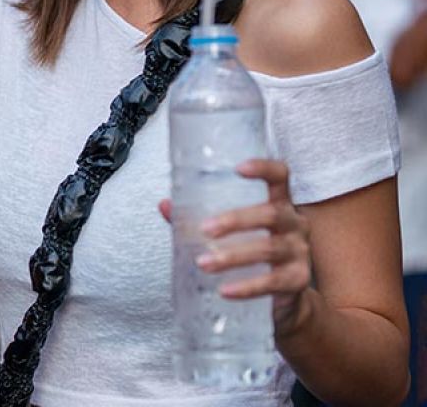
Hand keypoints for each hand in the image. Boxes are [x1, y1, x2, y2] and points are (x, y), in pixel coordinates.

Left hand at [159, 159, 312, 336]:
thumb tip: (164, 205)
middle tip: (204, 230)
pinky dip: (247, 286)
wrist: (283, 298)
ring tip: (203, 263)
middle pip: (271, 214)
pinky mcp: (298, 280)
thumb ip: (198, 217)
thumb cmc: (251, 253)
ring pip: (269, 249)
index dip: (263, 168)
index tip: (238, 168)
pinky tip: (224, 291)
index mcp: (278, 203)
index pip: (279, 176)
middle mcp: (294, 223)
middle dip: (236, 220)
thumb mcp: (230, 232)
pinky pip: (273, 282)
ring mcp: (300, 252)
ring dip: (233, 256)